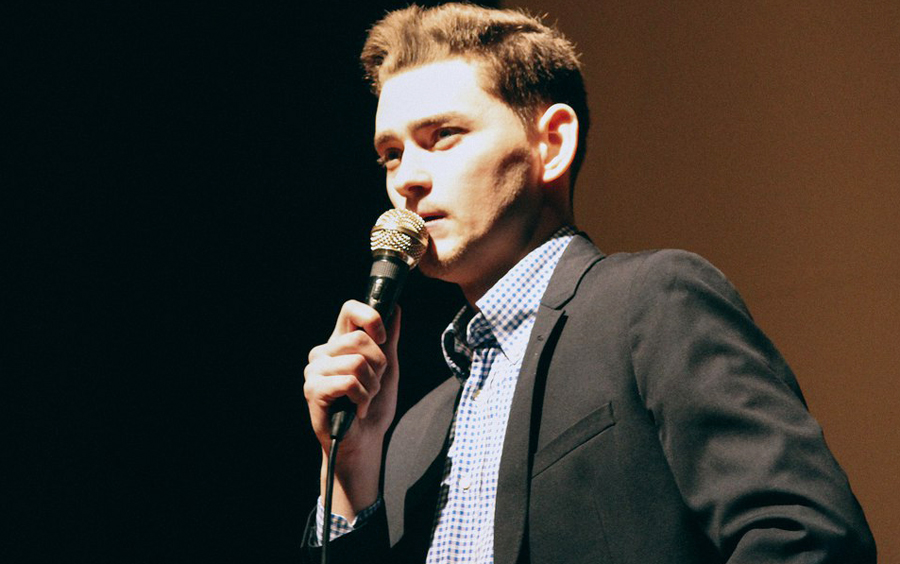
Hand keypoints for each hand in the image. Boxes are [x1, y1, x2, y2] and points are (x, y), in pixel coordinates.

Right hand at [303, 300, 400, 514]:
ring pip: (357, 362)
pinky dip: (362, 398)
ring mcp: (315, 371)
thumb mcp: (387, 369)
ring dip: (371, 386)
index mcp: (339, 343)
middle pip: (360, 340)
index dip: (371, 318)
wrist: (365, 441)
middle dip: (379, 365)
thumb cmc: (373, 406)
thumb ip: (389, 339)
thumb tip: (396, 309)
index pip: (349, 309)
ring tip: (364, 399)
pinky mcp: (314, 390)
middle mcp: (323, 353)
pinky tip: (357, 409)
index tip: (383, 338)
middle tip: (373, 384)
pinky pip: (349, 382)